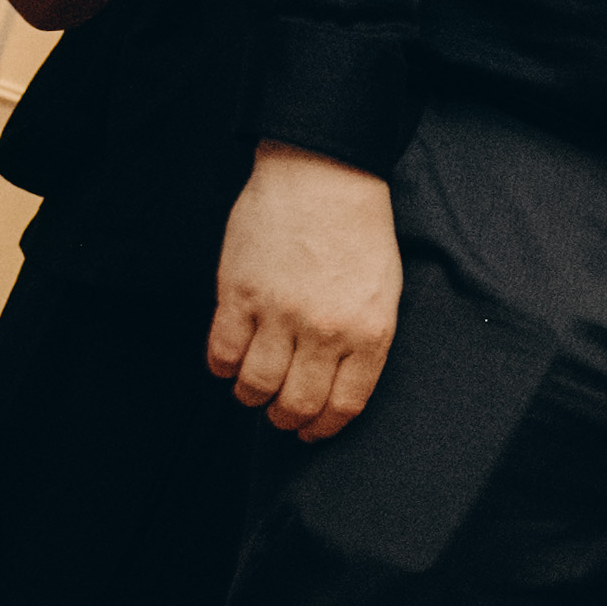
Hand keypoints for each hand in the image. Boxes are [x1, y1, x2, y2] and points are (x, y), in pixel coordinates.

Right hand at [208, 142, 402, 437]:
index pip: (343, 405)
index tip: (311, 432)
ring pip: (255, 385)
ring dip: (251, 397)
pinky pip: (222, 353)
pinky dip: (223, 367)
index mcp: (369, 331)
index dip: (323, 428)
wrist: (322, 173)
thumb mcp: (384, 290)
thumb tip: (338, 386)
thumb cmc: (358, 229)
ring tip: (253, 389)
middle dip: (286, 419)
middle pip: (297, 404)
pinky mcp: (238, 293)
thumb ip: (364, 340)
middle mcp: (325, 329)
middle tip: (280, 414)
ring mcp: (279, 312)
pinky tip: (231, 360)